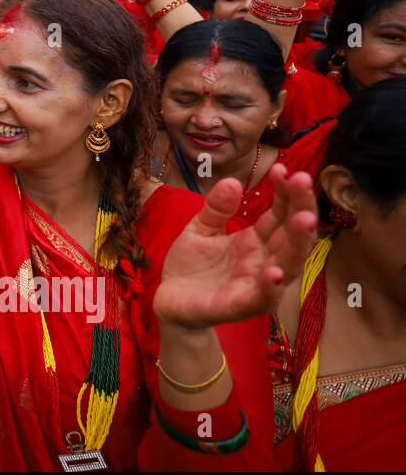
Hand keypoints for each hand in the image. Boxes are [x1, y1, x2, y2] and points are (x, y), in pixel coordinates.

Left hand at [154, 165, 317, 328]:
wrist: (170, 300)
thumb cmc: (192, 266)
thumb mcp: (200, 229)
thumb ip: (216, 209)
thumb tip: (231, 181)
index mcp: (256, 241)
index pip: (280, 214)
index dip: (285, 193)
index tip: (284, 169)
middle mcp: (263, 261)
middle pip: (292, 235)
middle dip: (301, 208)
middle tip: (302, 180)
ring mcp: (256, 284)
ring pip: (288, 264)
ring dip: (298, 243)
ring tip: (304, 219)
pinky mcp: (240, 306)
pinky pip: (262, 298)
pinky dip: (271, 287)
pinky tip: (275, 271)